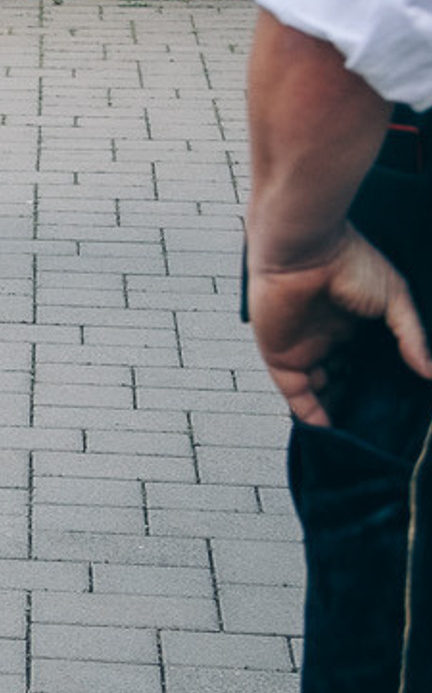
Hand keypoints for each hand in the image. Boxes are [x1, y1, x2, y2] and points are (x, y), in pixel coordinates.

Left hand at [250, 224, 431, 427]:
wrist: (305, 249)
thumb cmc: (350, 262)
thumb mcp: (394, 300)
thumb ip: (411, 338)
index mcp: (353, 327)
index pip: (367, 366)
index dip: (381, 387)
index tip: (400, 412)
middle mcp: (328, 340)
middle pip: (344, 383)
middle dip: (359, 406)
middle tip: (379, 434)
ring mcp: (304, 349)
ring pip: (320, 393)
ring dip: (335, 415)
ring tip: (358, 443)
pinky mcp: (281, 356)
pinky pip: (296, 394)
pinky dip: (310, 414)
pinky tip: (329, 434)